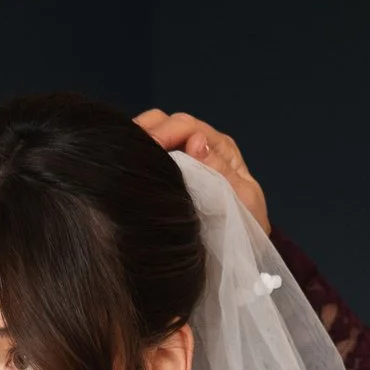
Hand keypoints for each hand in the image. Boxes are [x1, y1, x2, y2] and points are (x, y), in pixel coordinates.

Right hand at [134, 109, 271, 235]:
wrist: (241, 248)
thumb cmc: (246, 226)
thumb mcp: (242, 200)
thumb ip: (220, 171)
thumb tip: (197, 142)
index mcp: (220, 147)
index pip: (188, 126)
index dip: (165, 133)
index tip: (148, 148)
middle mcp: (202, 144)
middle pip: (168, 121)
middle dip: (146, 130)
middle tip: (128, 151)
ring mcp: (186, 155)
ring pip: (155, 131)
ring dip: (138, 138)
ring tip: (123, 155)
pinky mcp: (171, 169)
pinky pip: (151, 152)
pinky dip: (138, 153)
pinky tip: (128, 165)